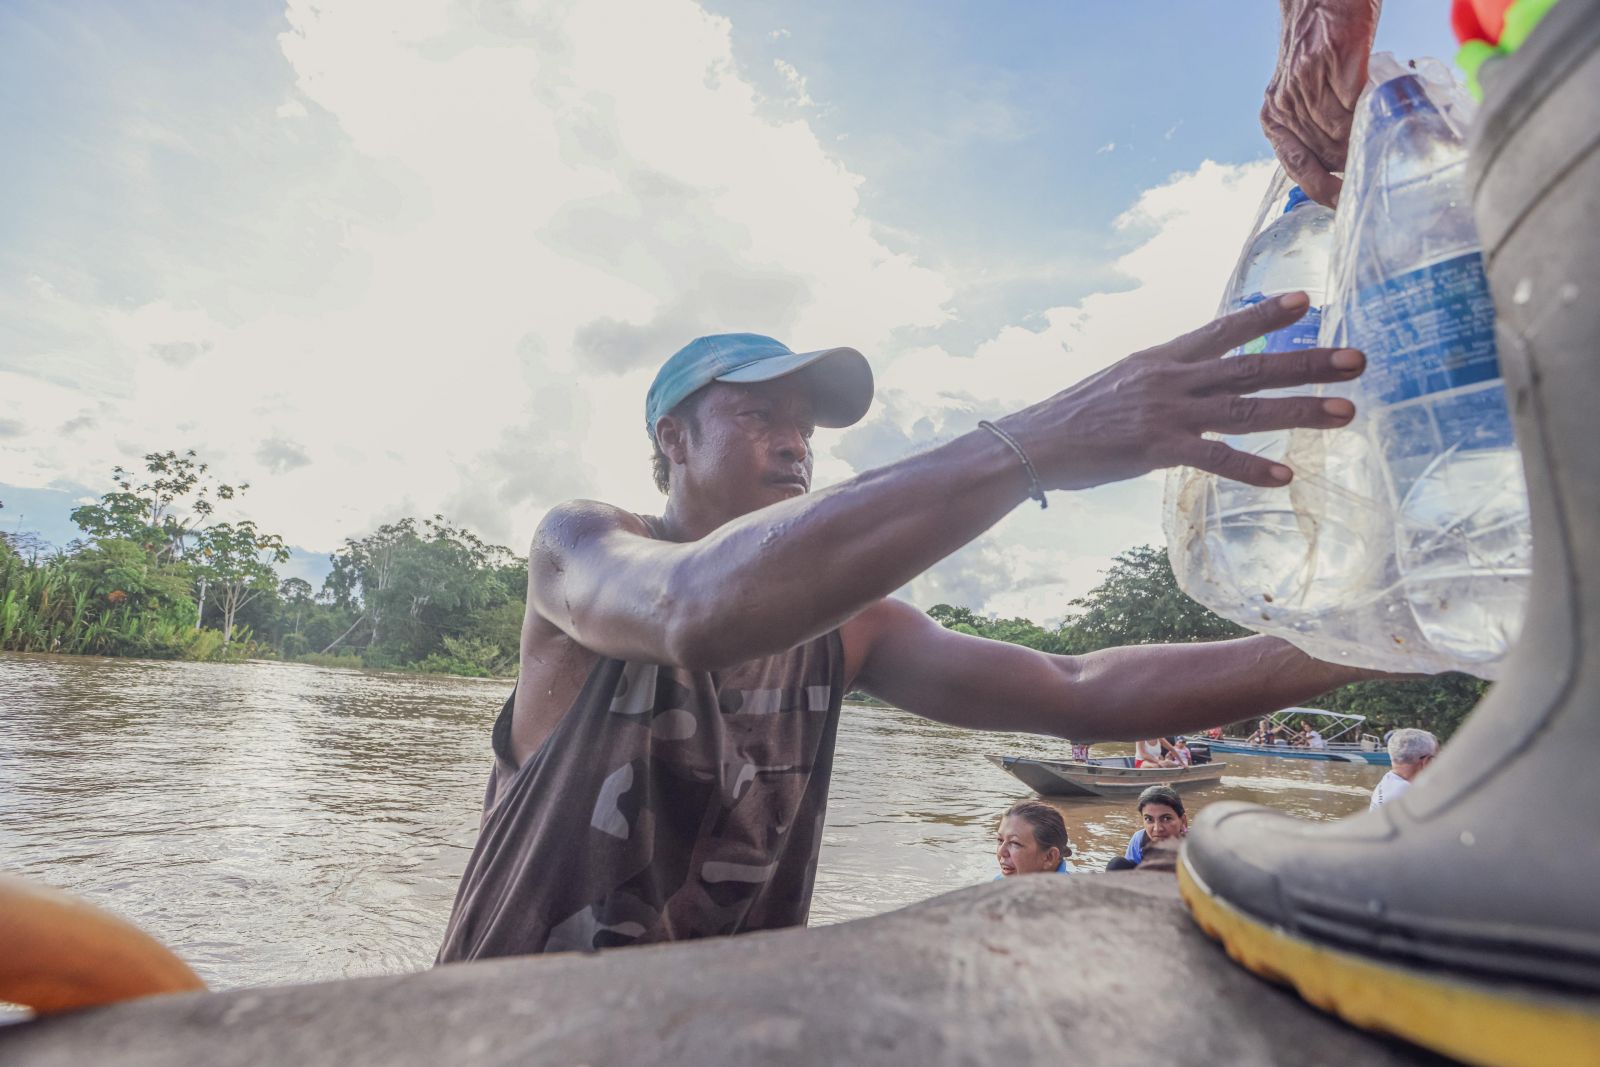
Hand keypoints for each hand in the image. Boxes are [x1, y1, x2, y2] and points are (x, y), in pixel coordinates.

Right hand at [1000, 293, 1364, 490]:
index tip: (1308, 300)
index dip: (1266, 315)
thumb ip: (1163, 380)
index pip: (1223, 329)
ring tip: (1346, 413)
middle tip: (1358, 360)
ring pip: (1245, 408)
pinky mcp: (1156, 448)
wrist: (1034, 442)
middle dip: (1309, 363)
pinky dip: (1251, 467)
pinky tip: (1286, 474)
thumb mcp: (1122, 383)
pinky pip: (1214, 458)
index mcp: (1162, 358)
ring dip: (1300, 410)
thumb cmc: (1076, 418)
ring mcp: (1165, 412)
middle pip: (1251, 365)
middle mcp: (1170, 378)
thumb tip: (1194, 380)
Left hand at [1262, 0, 1379, 206]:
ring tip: (1388, 141)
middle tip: (1381, 167)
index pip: (1297, 166)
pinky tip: (1387, 112)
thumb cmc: (1318, 46)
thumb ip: (1315, 125)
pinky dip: (1375, 109)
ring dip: (1367, 138)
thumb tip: (1345, 163)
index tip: (1344, 206)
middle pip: (1327, 152)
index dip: (1322, 190)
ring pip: (1343, 130)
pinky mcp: (1333, 59)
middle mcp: (1285, 103)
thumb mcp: (1304, 93)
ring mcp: (1307, 82)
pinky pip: (1358, 100)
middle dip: (1354, 162)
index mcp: (1273, 117)